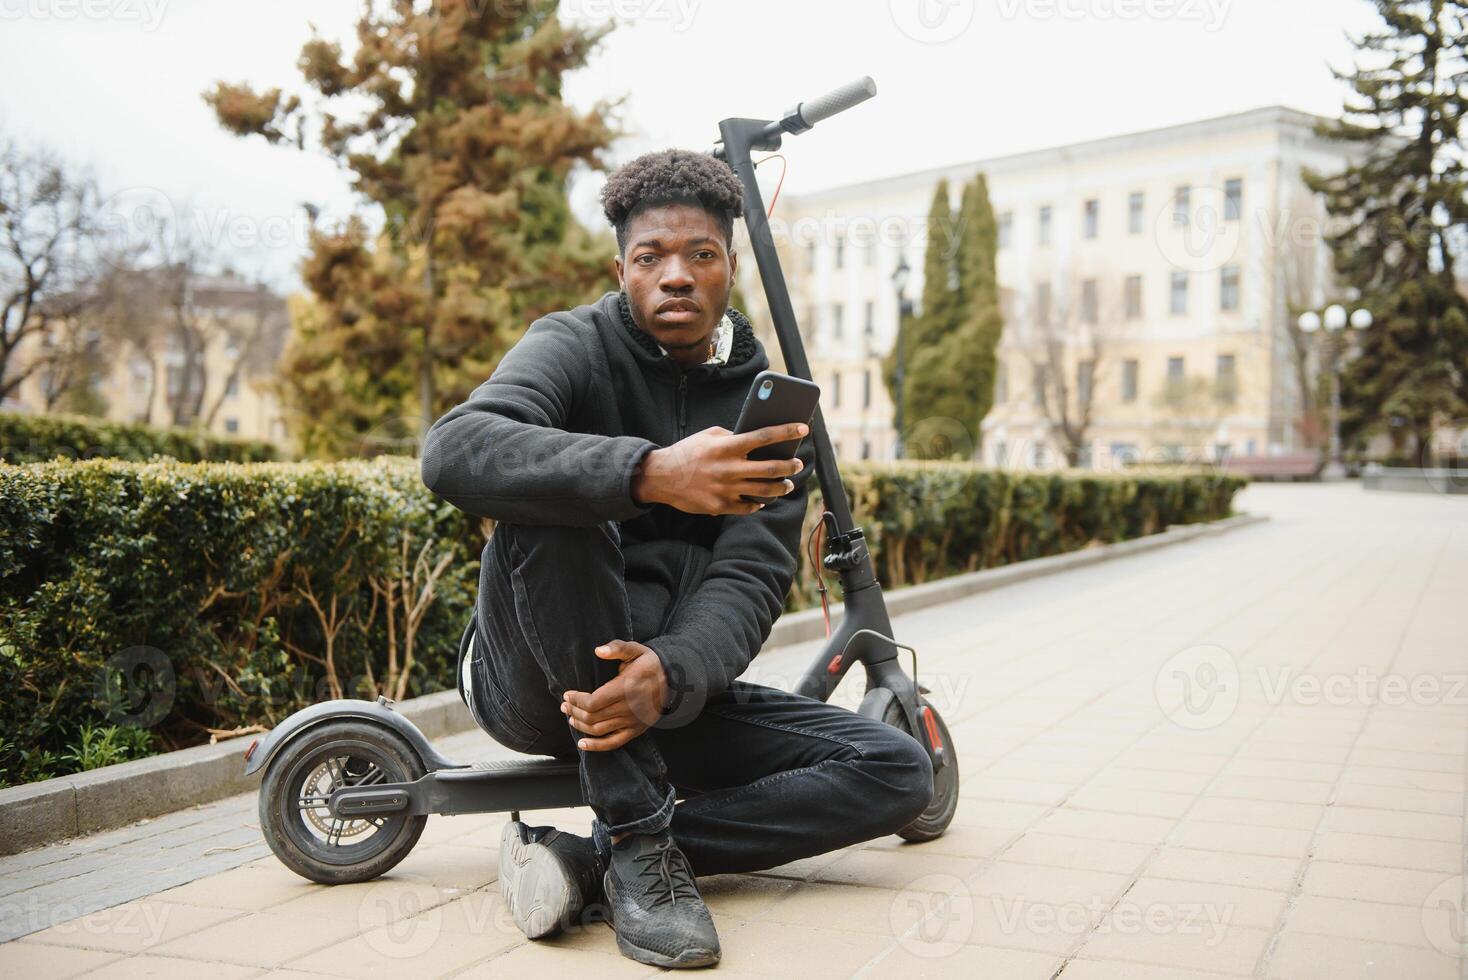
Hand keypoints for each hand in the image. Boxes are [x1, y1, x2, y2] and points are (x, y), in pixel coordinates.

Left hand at [561, 639, 668, 750]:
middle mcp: (629, 708)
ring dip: (580, 725)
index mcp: (626, 688)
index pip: (593, 702)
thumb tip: (598, 650)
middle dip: (574, 712)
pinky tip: (582, 744)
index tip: (567, 695)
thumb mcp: (635, 650)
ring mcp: (632, 722)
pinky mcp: (635, 731)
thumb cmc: (649, 664)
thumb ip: (617, 648)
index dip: (576, 701)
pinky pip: (613, 743)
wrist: (672, 681)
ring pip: (599, 730)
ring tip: (570, 718)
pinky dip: (596, 746)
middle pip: (592, 717)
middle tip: (564, 706)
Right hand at [631, 423, 806, 515]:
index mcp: (726, 447)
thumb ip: (732, 436)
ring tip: (787, 484)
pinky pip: (748, 507)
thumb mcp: (708, 435)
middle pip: (771, 468)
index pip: (764, 436)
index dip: (786, 432)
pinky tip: (763, 499)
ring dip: (781, 487)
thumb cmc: (687, 453)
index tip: (803, 428)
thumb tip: (755, 439)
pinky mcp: (720, 506)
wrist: (661, 477)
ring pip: (765, 491)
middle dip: (790, 466)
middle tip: (797, 464)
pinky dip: (759, 503)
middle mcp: (729, 468)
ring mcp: (726, 489)